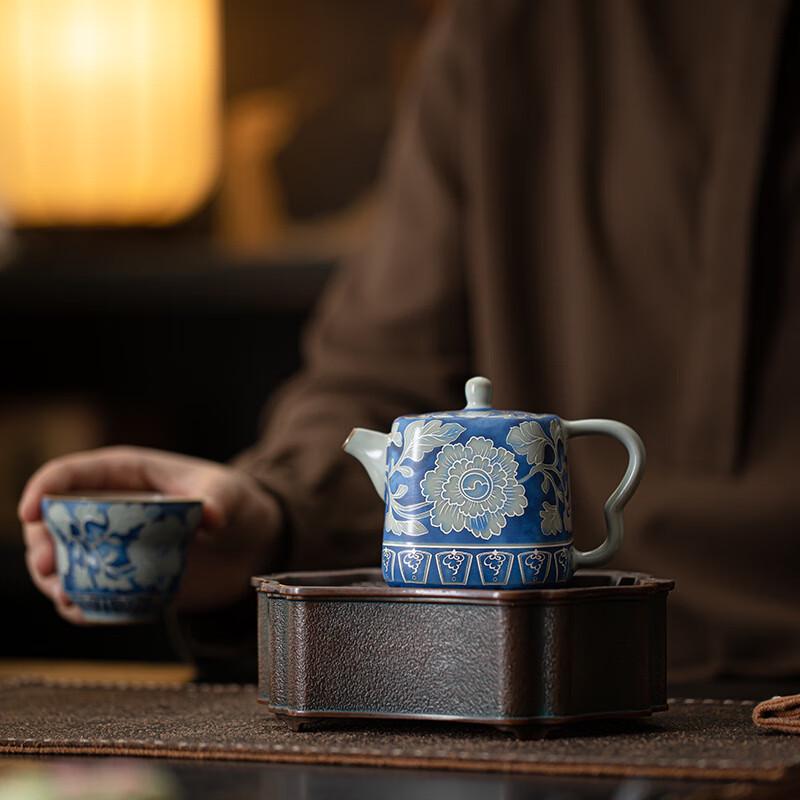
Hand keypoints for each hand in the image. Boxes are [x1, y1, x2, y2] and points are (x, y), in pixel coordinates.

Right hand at [19, 446, 283, 623]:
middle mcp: (111, 509)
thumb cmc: (237, 503)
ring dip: (55, 580)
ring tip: (66, 597)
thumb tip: (211, 515)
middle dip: (41, 543)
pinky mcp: (124, 579)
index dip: (43, 488)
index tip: (30, 511)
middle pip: (54, 522)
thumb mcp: (230, 493)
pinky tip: (84, 613)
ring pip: (65, 561)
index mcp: (126, 474)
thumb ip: (219, 499)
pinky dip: (81, 605)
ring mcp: (114, 546)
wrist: (253, 544)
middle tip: (48, 567)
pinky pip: (90, 593)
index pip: (71, 473)